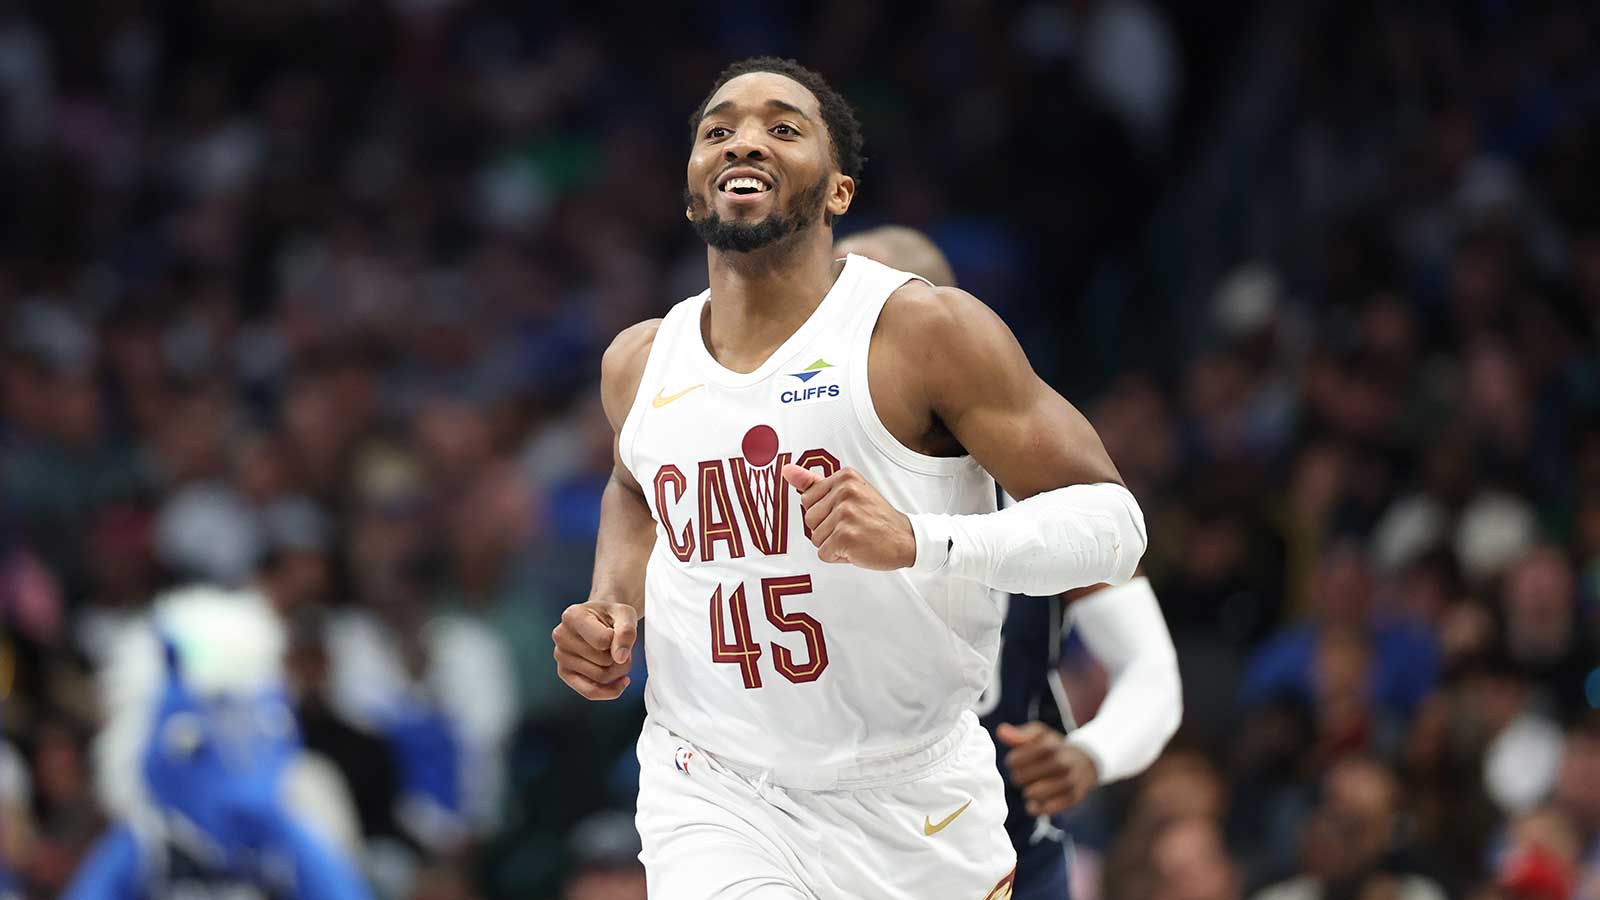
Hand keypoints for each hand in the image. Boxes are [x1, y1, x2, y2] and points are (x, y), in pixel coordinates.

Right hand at [552, 600, 638, 699]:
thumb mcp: (626, 614)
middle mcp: (560, 635)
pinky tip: (623, 681)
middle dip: (622, 658)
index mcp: (572, 616)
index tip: (616, 630)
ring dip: (618, 671)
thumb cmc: (611, 615)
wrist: (600, 619)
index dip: (619, 640)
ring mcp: (560, 655)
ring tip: (616, 655)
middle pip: (603, 661)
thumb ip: (626, 632)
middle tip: (621, 646)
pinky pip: (590, 692)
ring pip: (600, 677)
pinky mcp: (564, 672)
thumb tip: (620, 658)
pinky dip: (611, 691)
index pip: (603, 641)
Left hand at [781, 464, 915, 569]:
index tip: (846, 513)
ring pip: (815, 538)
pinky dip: (838, 557)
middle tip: (852, 527)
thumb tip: (786, 471)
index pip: (807, 500)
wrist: (906, 538)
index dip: (823, 513)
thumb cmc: (876, 518)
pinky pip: (824, 554)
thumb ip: (815, 483)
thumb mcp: (848, 492)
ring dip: (833, 544)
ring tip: (855, 537)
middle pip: (808, 519)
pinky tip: (856, 549)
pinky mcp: (846, 536)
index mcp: (844, 477)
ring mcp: (845, 514)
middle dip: (826, 530)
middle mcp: (845, 491)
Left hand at [995, 721, 1098, 815]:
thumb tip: (1001, 731)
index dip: (1012, 762)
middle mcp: (1061, 763)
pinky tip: (1036, 800)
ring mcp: (1068, 781)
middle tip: (1024, 774)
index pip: (1015, 760)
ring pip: (1031, 794)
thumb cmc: (1055, 747)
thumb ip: (1019, 734)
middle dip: (1018, 777)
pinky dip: (1036, 807)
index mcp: (1050, 745)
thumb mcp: (1040, 735)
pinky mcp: (1073, 798)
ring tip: (1032, 785)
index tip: (1016, 761)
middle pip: (1020, 778)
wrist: (1086, 762)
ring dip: (1027, 791)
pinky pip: (1045, 809)